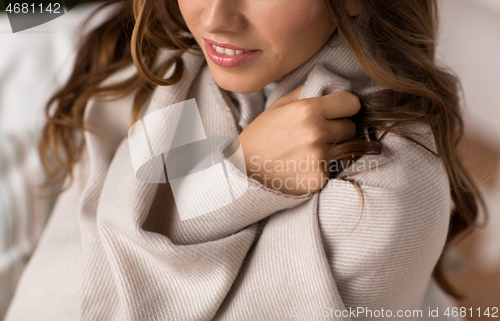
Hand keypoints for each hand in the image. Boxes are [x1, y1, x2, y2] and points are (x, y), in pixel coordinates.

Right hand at [236, 86, 359, 194]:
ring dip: (331, 149)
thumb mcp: (278, 106)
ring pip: (344, 149)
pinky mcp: (318, 178)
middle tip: (317, 134)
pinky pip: (333, 169)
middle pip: (350, 128)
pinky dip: (322, 168)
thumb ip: (304, 92)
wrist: (242, 170)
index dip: (346, 106)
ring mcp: (319, 158)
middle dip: (338, 128)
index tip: (339, 111)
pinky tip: (303, 167)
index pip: (351, 103)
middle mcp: (316, 133)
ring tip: (308, 151)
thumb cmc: (260, 136)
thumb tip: (328, 85)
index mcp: (308, 110)